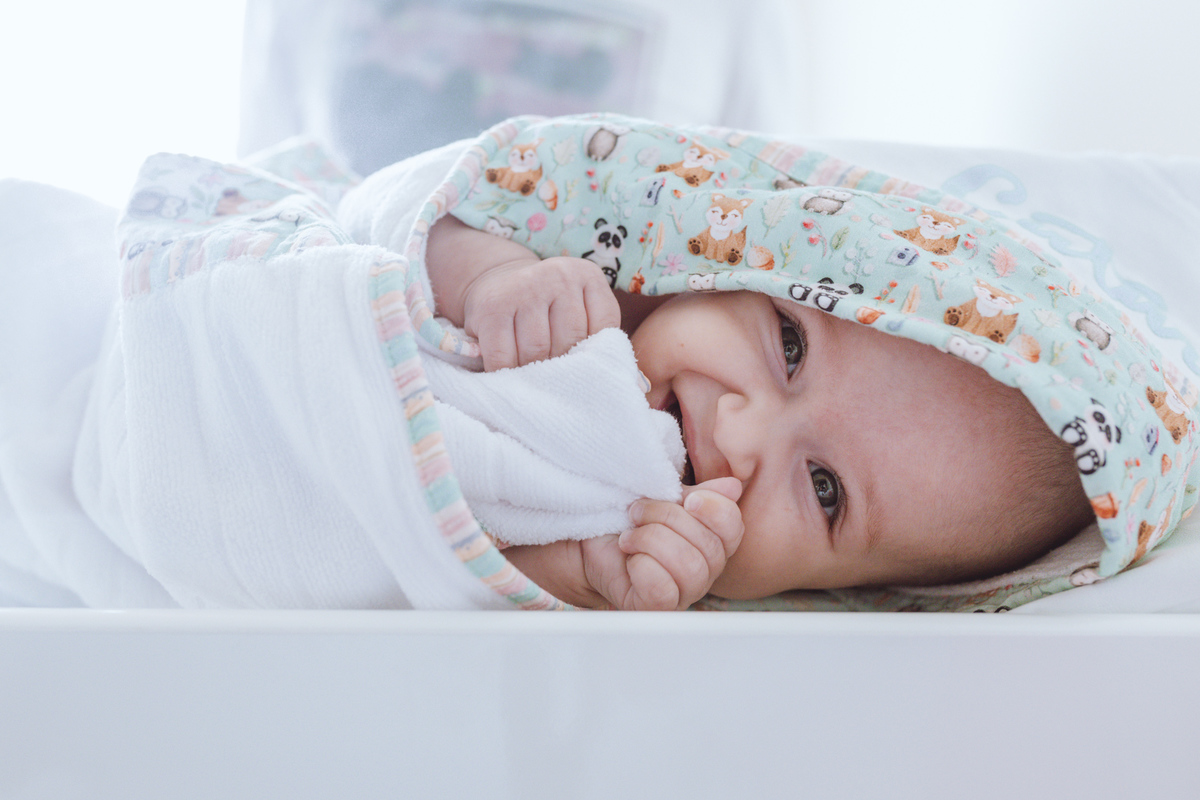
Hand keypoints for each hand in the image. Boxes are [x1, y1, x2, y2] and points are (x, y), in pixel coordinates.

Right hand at [461, 256, 619, 370]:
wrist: (497, 282)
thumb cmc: (548, 310)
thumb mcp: (580, 311)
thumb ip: (604, 341)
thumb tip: (640, 387)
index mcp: (589, 277)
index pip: (604, 330)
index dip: (591, 358)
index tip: (581, 368)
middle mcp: (559, 276)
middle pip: (569, 344)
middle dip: (560, 368)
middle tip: (554, 378)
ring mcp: (525, 288)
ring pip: (536, 352)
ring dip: (531, 372)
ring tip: (530, 376)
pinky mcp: (493, 307)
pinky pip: (503, 356)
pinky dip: (505, 372)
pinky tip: (507, 374)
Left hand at [581, 477, 744, 610]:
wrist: (586, 540)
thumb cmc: (626, 520)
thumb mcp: (663, 497)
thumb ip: (697, 494)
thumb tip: (733, 487)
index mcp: (711, 541)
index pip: (733, 528)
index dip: (715, 509)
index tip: (686, 499)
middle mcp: (704, 571)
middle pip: (710, 547)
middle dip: (667, 518)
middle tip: (637, 511)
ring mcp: (682, 594)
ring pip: (689, 568)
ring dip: (651, 540)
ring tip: (629, 536)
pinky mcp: (655, 608)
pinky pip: (662, 589)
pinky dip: (640, 565)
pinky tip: (629, 558)